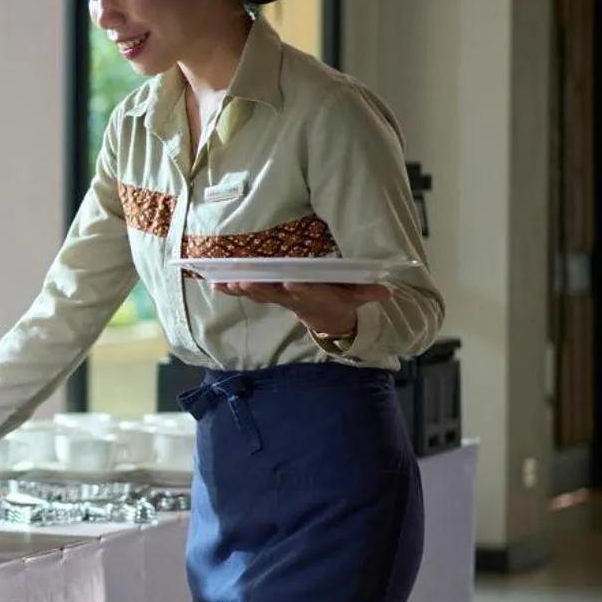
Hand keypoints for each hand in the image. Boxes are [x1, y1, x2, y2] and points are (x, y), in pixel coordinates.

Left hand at [211, 281, 390, 335]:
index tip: (292, 281)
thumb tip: (387, 291)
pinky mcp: (267, 295)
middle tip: (244, 281)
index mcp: (315, 297)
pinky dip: (231, 288)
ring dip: (240, 288)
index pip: (308, 293)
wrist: (327, 320)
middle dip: (259, 288)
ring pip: (257, 293)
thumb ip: (368, 293)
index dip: (300, 288)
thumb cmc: (341, 302)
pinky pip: (247, 291)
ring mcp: (278, 298)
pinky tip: (214, 282)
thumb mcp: (357, 298)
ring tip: (224, 281)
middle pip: (274, 294)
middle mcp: (292, 298)